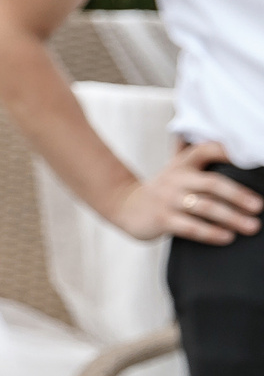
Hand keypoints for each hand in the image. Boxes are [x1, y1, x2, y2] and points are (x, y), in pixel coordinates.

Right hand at [105, 141, 262, 245]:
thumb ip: (194, 155)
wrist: (125, 206)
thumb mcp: (175, 168)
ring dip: (231, 217)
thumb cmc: (162, 190)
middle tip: (258, 206)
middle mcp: (176, 179)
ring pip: (204, 207)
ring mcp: (168, 200)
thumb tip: (219, 138)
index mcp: (182, 163)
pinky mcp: (161, 220)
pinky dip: (210, 233)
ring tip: (251, 226)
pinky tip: (226, 237)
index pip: (204, 150)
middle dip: (238, 195)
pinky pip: (189, 227)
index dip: (226, 152)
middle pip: (211, 183)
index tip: (250, 158)